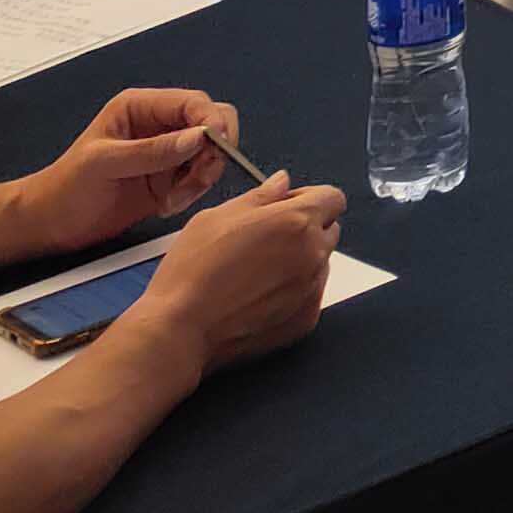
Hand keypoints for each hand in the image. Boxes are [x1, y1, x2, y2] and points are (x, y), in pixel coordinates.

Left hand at [16, 89, 240, 250]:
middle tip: (200, 177)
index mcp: (141, 107)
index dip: (211, 120)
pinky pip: (201, 177)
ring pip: (212, 152)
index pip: (192, 102)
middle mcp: (160, 125)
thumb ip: (152, 150)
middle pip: (212, 122)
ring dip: (203, 176)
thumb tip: (199, 137)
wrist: (51, 224)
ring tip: (174, 200)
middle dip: (213, 150)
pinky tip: (167, 205)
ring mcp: (168, 152)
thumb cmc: (65, 187)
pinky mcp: (171, 178)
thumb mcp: (104, 164)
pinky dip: (194, 192)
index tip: (218, 145)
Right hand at [136, 175, 340, 375]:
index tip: (286, 205)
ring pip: (319, 263)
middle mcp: (313, 254)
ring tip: (256, 271)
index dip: (309, 197)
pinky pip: (310, 295)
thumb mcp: (216, 217)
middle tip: (266, 239)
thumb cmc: (191, 272)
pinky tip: (258, 296)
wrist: (180, 329)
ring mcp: (311, 289)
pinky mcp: (305, 320)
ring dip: (300, 260)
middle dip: (306, 228)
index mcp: (296, 221)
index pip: (332, 197)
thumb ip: (259, 196)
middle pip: (328, 230)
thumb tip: (281, 182)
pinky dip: (294, 292)